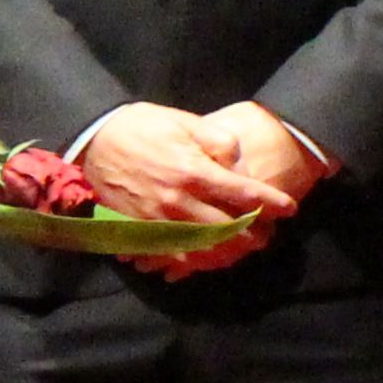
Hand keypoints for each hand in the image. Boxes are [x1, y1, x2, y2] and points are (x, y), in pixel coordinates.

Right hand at [140, 102, 331, 276]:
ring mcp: (158, 220)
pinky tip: (201, 259)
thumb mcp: (185, 121)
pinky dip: (189, 261)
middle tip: (266, 237)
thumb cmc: (142, 126)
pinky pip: (170, 255)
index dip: (270, 202)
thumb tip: (237, 167)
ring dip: (225, 252)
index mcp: (194, 171)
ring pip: (201, 247)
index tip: (288, 209)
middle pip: (226, 229)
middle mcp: (179, 201)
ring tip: (239, 251)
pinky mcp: (140, 231)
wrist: (94, 139)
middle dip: (252, 235)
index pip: (242, 193)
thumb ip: (218, 141)